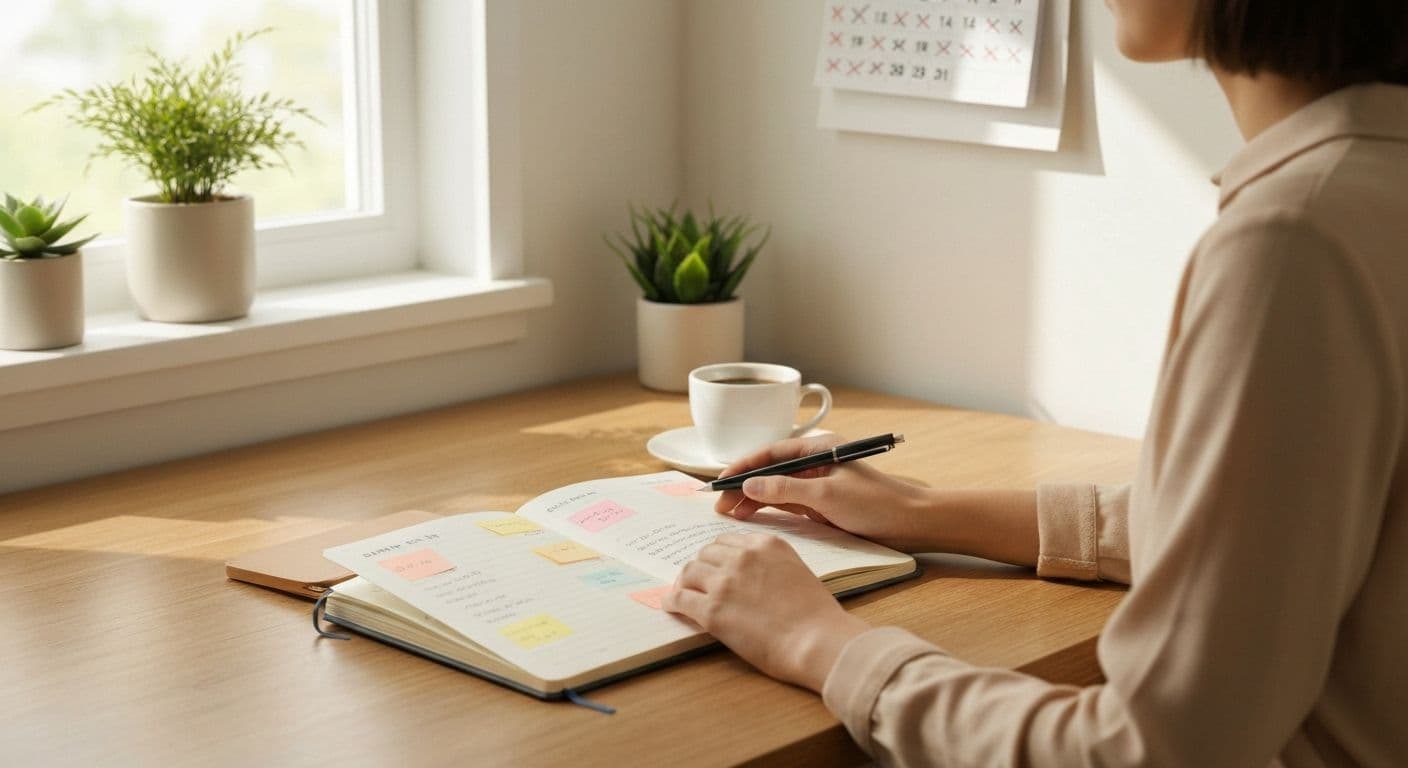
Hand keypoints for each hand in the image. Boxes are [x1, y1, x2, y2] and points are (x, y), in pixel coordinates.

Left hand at [662, 533, 870, 691]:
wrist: (817, 641)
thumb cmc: (816, 615)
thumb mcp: (796, 572)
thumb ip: (771, 566)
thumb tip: (750, 578)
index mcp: (766, 545)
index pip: (728, 541)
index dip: (718, 556)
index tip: (714, 566)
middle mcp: (743, 557)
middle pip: (706, 554)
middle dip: (701, 568)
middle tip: (698, 582)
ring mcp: (725, 582)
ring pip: (689, 572)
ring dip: (685, 583)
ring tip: (682, 593)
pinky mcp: (712, 610)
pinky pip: (680, 598)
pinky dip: (672, 601)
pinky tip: (671, 606)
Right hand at [715, 434, 938, 551]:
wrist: (913, 524)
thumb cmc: (876, 503)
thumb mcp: (827, 495)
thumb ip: (785, 490)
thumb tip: (749, 486)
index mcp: (819, 448)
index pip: (771, 453)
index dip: (743, 466)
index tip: (721, 482)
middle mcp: (816, 463)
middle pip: (770, 471)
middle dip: (743, 486)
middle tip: (718, 505)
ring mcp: (818, 484)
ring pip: (776, 489)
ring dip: (752, 500)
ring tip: (729, 516)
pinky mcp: (822, 504)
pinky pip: (787, 504)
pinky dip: (768, 511)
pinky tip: (752, 518)